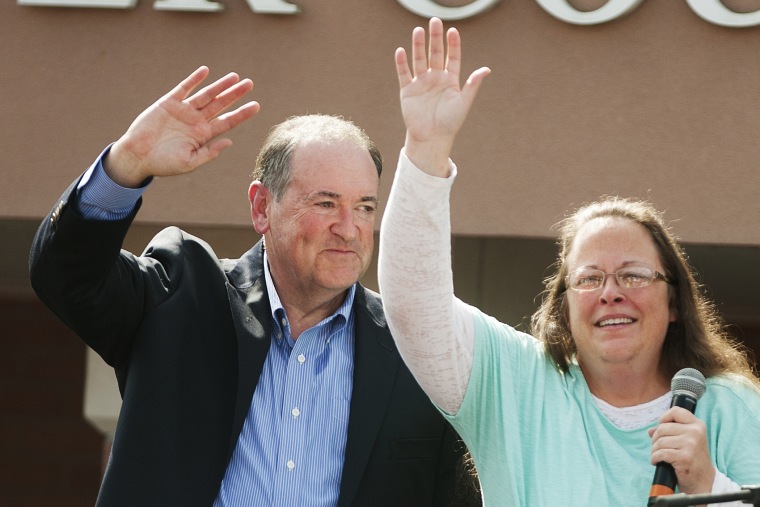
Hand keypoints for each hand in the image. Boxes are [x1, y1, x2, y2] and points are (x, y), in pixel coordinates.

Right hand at [105, 66, 259, 187]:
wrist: (138, 156)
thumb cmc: (163, 164)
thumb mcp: (190, 162)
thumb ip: (209, 152)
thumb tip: (229, 142)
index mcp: (203, 135)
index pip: (227, 122)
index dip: (242, 113)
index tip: (256, 106)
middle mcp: (196, 121)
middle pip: (221, 105)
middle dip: (235, 95)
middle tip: (250, 84)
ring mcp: (183, 111)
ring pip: (206, 94)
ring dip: (220, 85)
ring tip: (235, 77)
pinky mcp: (168, 103)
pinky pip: (184, 88)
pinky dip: (194, 80)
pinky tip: (205, 71)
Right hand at [395, 17, 489, 175]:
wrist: (432, 138)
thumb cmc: (450, 123)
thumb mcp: (464, 102)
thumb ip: (473, 84)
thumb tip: (486, 69)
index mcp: (451, 80)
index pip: (453, 57)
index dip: (453, 44)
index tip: (453, 31)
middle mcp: (435, 78)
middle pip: (435, 53)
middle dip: (435, 38)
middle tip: (434, 22)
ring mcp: (421, 83)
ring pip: (419, 59)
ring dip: (418, 46)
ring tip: (418, 31)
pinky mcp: (407, 90)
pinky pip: (404, 73)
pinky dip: (401, 63)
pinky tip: (401, 50)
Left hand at [649, 407, 715, 494]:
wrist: (703, 480)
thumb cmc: (692, 458)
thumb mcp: (687, 440)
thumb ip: (670, 432)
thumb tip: (650, 431)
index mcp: (697, 425)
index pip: (676, 411)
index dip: (664, 417)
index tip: (662, 427)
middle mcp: (695, 432)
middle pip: (663, 428)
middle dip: (656, 438)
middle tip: (658, 447)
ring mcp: (691, 445)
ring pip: (660, 441)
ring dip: (654, 450)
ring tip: (658, 455)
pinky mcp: (684, 457)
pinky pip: (660, 453)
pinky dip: (654, 458)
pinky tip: (657, 461)